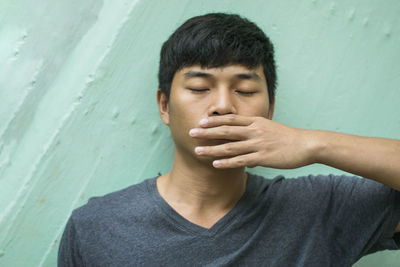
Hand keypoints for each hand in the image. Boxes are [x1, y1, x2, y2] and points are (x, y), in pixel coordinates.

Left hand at [189, 114, 315, 168]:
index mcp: (255, 122)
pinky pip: (240, 160)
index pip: (231, 119)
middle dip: (207, 132)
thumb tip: (246, 149)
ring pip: (230, 146)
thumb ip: (256, 134)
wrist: (307, 144)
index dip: (215, 120)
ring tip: (197, 150)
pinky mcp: (262, 157)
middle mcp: (254, 131)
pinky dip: (227, 162)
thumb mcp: (270, 129)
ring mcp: (258, 144)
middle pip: (226, 130)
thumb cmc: (288, 137)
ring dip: (212, 148)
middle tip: (191, 132)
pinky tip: (215, 164)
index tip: (201, 122)